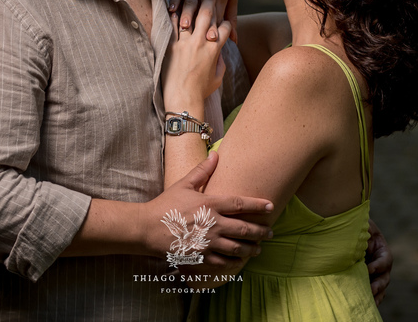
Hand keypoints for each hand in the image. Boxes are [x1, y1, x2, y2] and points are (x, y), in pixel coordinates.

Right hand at [143, 152, 273, 267]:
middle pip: (244, 229)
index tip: (270, 207)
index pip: (240, 204)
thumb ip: (202, 171)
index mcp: (210, 204)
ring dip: (251, 249)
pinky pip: (222, 263)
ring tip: (258, 249)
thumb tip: (216, 154)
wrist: (146, 228)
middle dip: (260, 232)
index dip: (257, 205)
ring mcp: (207, 243)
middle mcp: (212, 224)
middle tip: (270, 233)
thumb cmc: (165, 205)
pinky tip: (239, 261)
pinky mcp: (200, 257)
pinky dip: (234, 263)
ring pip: (237, 249)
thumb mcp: (184, 184)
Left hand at [164, 1, 230, 108]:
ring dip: (194, 3)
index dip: (226, 23)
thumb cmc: (200, 91)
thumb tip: (220, 54)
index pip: (224, 29)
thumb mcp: (217, 78)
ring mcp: (185, 43)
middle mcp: (201, 43)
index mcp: (214, 50)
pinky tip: (174, 5)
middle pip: (208, 16)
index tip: (224, 20)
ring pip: (190, 17)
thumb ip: (220, 63)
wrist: (182, 99)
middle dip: (211, 1)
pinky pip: (172, 26)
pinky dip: (173, 15)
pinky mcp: (171, 46)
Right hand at [169, 0, 237, 43]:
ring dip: (187, 13)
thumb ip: (232, 17)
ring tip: (184, 26)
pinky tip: (171, 10)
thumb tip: (235, 39)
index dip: (215, 29)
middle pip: (204, 10)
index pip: (218, 16)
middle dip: (202, 24)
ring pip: (191, 1)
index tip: (213, 44)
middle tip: (199, 39)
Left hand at [366, 218, 392, 303]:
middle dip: (378, 284)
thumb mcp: (364, 224)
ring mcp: (376, 274)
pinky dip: (372, 299)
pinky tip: (367, 304)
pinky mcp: (368, 280)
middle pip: (384, 277)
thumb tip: (363, 226)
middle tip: (371, 289)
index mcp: (382, 250)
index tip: (368, 269)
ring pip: (380, 287)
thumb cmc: (358, 227)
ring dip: (376, 294)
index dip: (378, 265)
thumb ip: (366, 226)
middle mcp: (381, 264)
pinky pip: (373, 292)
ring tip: (370, 300)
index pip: (385, 260)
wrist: (349, 234)